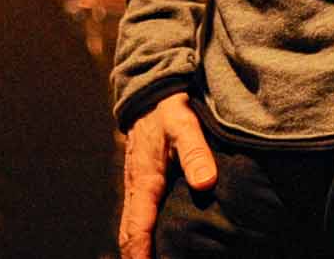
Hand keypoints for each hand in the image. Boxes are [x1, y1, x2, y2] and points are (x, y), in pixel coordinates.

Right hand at [118, 92, 217, 258]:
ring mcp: (135, 186)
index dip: (141, 254)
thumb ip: (195, 152)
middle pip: (128, 234)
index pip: (137, 227)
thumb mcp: (185, 124)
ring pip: (130, 227)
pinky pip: (136, 217)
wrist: (149, 92)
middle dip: (135, 257)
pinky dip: (140, 237)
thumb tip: (205, 183)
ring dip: (137, 250)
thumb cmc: (168, 108)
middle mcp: (135, 187)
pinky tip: (154, 248)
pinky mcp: (140, 183)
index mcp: (144, 179)